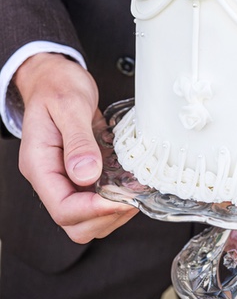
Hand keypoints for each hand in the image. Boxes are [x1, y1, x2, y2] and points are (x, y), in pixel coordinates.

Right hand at [16, 53, 136, 242]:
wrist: (54, 75)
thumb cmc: (57, 85)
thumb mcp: (70, 105)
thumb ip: (78, 140)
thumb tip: (86, 174)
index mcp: (39, 164)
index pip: (63, 208)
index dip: (93, 210)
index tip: (121, 199)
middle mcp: (49, 176)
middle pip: (73, 223)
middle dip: (105, 217)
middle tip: (133, 199)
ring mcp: (63, 175)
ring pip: (86, 217)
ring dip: (112, 212)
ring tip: (135, 193)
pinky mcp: (78, 171)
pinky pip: (95, 197)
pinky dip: (114, 197)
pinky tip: (131, 184)